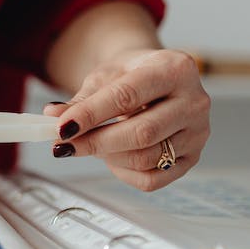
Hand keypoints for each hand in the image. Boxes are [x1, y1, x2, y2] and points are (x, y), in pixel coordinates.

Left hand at [43, 48, 209, 190]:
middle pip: (141, 133)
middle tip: (63, 145)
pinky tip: (110, 157)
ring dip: (107, 157)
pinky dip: (123, 173)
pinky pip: (152, 179)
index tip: (62, 127)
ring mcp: (197, 132)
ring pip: (145, 158)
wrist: (156, 78)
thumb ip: (80, 99)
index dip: (91, 115)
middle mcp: (194, 101)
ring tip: (89, 145)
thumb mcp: (104, 77)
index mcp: (174, 69)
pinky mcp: (193, 157)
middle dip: (94, 142)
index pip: (127, 96)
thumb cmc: (130, 75)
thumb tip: (52, 116)